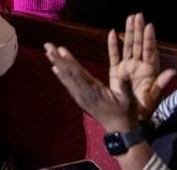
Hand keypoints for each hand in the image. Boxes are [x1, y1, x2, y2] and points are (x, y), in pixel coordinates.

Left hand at [45, 13, 174, 132]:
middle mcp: (84, 94)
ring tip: (48, 52)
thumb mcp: (129, 100)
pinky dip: (61, 76)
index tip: (60, 49)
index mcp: (94, 91)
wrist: (120, 130)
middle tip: (47, 45)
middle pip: (69, 74)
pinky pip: (69, 85)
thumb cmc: (125, 113)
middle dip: (58, 59)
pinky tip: (55, 69)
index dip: (69, 61)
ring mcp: (81, 98)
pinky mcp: (81, 100)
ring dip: (57, 64)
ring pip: (67, 79)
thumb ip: (126, 87)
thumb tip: (125, 74)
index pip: (79, 73)